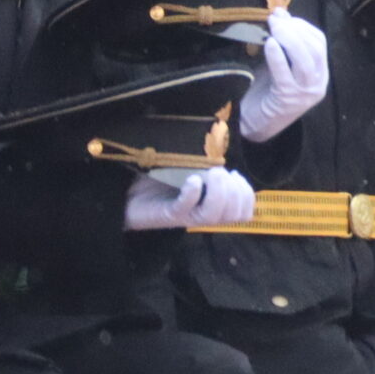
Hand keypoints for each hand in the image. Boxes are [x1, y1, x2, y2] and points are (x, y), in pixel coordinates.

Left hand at [125, 168, 256, 230]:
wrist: (127, 196)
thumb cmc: (160, 182)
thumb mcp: (190, 172)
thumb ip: (207, 169)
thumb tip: (221, 157)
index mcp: (212, 208)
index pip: (244, 213)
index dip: (247, 194)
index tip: (234, 174)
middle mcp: (202, 215)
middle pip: (234, 215)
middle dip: (236, 191)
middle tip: (219, 172)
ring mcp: (185, 216)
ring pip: (213, 216)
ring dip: (219, 192)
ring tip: (210, 174)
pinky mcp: (167, 214)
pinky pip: (185, 208)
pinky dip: (192, 193)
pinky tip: (192, 179)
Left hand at [238, 10, 328, 142]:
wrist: (255, 125)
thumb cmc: (266, 93)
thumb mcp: (278, 65)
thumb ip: (282, 44)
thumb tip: (279, 14)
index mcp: (319, 73)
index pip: (319, 43)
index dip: (303, 25)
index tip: (283, 15)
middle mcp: (317, 83)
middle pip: (315, 49)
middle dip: (296, 30)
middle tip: (275, 19)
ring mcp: (304, 93)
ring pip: (305, 61)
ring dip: (289, 40)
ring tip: (273, 28)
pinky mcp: (288, 100)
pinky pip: (285, 75)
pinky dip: (278, 57)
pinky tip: (269, 44)